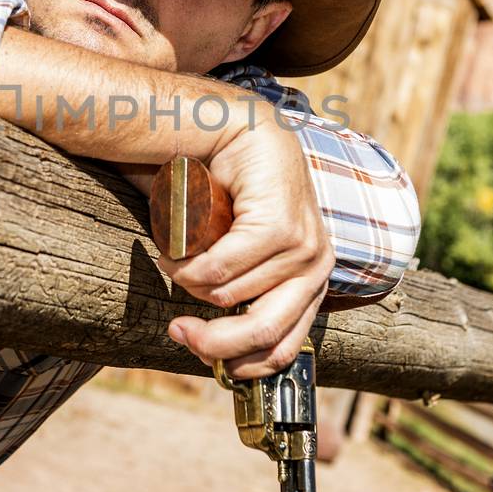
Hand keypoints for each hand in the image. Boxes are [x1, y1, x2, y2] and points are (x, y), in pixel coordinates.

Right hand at [161, 125, 333, 379]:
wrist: (235, 128)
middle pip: (263, 333)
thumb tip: (215, 353)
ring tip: (176, 250)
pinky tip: (175, 246)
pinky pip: (221, 270)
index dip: (235, 363)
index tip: (195, 350)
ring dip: (187, 280)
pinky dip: (188, 265)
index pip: (282, 349)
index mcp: (313, 281)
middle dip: (211, 343)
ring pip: (228, 296)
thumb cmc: (230, 194)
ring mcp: (304, 245)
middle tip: (178, 330)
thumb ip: (242, 293)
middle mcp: (317, 266)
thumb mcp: (242, 255)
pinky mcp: (280, 226)